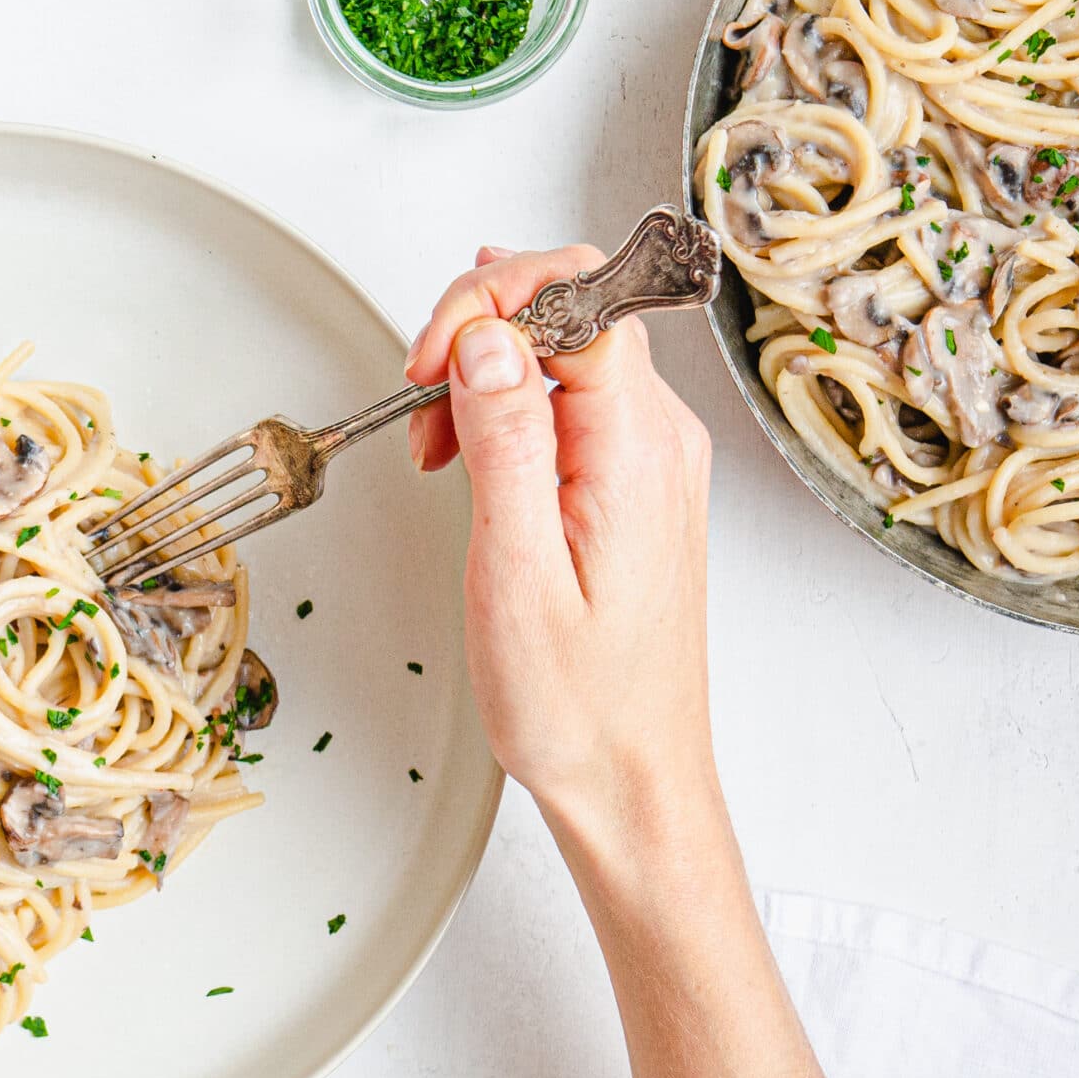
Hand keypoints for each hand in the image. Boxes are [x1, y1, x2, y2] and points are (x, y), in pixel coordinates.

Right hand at [406, 244, 718, 828]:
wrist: (633, 780)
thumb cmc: (578, 706)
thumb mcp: (517, 576)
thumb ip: (504, 444)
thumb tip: (487, 339)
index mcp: (639, 452)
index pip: (581, 296)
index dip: (491, 304)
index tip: (427, 363)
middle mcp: (661, 441)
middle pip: (575, 305)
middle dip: (479, 325)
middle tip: (417, 394)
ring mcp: (653, 459)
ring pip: (568, 349)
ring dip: (487, 370)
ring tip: (435, 442)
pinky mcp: (635, 483)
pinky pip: (573, 402)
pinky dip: (508, 409)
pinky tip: (469, 455)